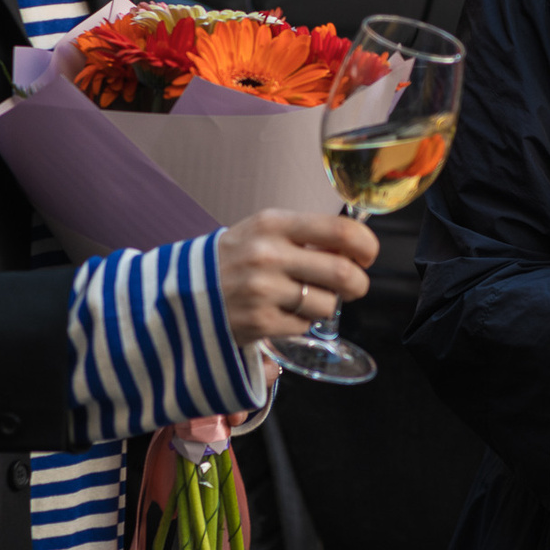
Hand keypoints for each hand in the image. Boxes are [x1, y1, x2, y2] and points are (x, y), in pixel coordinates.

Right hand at [218, 208, 376, 344]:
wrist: (183, 291)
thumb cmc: (235, 259)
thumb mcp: (265, 232)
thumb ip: (307, 235)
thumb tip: (354, 249)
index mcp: (273, 224)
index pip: (340, 230)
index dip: (366, 245)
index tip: (366, 255)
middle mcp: (268, 255)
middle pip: (343, 273)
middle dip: (357, 284)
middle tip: (352, 286)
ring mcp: (262, 291)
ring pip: (326, 304)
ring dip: (324, 305)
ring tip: (303, 299)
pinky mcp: (258, 323)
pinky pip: (303, 326)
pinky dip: (300, 323)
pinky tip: (281, 313)